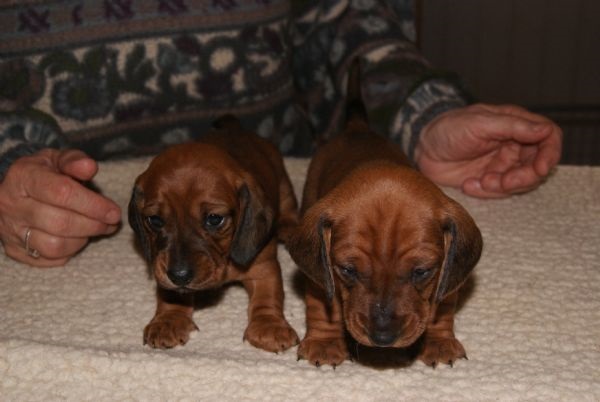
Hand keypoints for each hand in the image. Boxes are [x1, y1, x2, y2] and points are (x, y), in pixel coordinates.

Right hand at [0, 149, 120, 266]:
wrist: (12, 191)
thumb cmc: (43, 174)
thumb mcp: (57, 159)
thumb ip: (74, 161)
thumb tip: (89, 167)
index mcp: (23, 177)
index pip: (62, 193)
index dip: (93, 205)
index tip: (114, 212)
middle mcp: (12, 206)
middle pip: (60, 223)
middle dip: (94, 225)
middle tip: (111, 223)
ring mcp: (10, 231)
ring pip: (54, 246)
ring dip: (83, 240)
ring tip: (94, 229)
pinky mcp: (15, 251)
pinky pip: (49, 259)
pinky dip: (69, 251)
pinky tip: (77, 238)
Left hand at [415, 103, 562, 197]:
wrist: (422, 149)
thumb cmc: (448, 128)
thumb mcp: (479, 123)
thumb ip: (512, 126)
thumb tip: (545, 130)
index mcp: (516, 124)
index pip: (549, 137)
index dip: (550, 154)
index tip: (539, 169)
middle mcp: (515, 144)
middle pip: (538, 165)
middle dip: (522, 178)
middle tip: (502, 183)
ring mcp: (503, 164)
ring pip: (521, 183)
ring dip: (503, 187)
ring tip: (480, 182)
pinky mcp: (490, 180)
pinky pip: (499, 193)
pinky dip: (486, 192)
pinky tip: (468, 185)